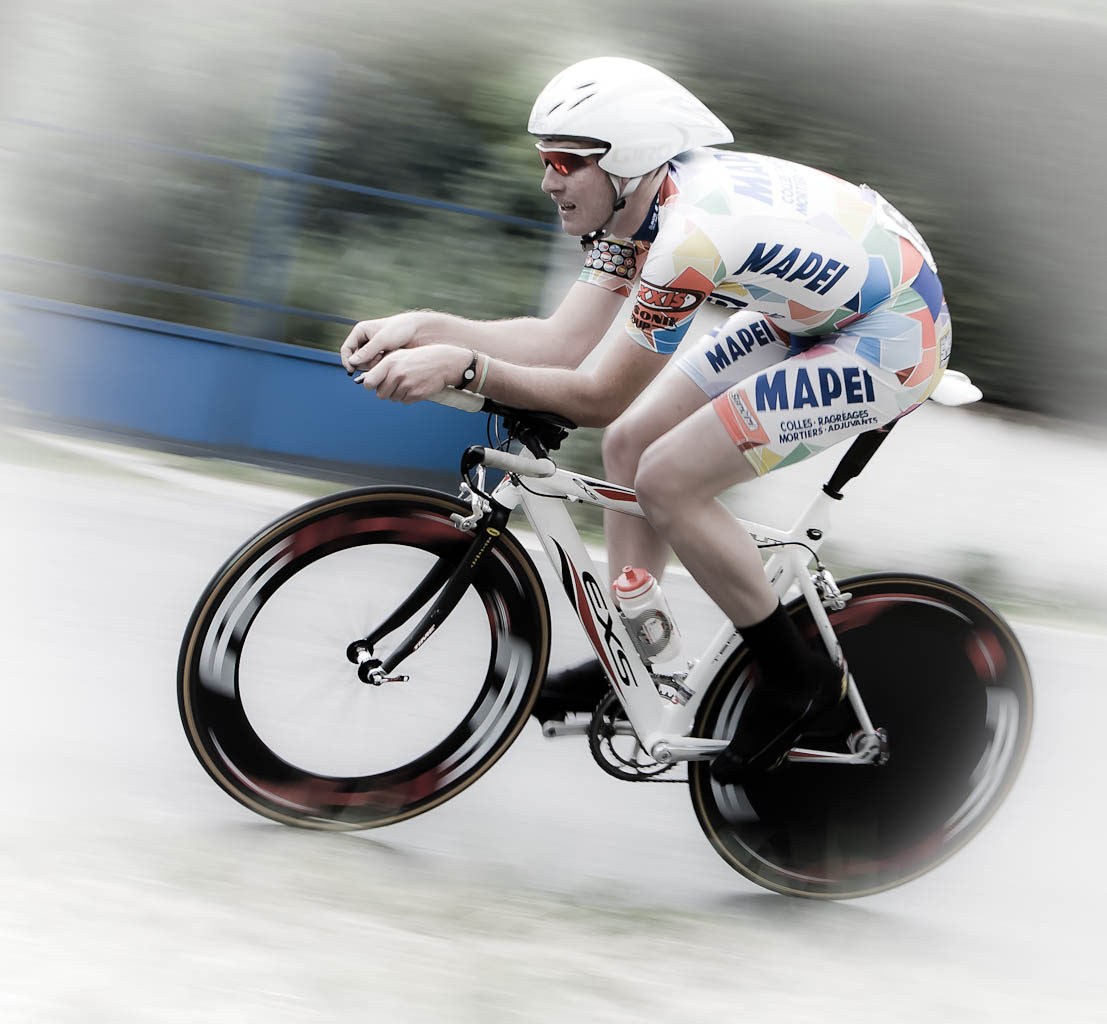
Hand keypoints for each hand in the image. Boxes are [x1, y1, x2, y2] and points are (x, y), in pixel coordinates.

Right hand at [340, 311, 429, 373]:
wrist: (418, 331)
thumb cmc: (401, 329)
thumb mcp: (383, 340)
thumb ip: (367, 352)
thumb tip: (352, 362)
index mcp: (360, 331)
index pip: (346, 349)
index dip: (347, 360)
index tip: (352, 370)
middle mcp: (364, 340)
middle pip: (355, 359)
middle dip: (365, 362)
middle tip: (378, 358)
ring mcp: (372, 349)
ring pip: (365, 364)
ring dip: (374, 364)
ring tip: (385, 356)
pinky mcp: (380, 355)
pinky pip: (375, 365)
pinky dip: (380, 365)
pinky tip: (389, 359)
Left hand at [357, 345, 471, 403]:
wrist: (443, 362)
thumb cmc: (419, 358)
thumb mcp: (399, 355)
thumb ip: (383, 366)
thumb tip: (368, 379)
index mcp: (389, 363)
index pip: (369, 382)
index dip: (370, 385)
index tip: (373, 384)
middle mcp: (397, 374)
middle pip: (380, 394)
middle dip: (384, 391)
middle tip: (392, 384)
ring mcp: (407, 385)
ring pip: (392, 398)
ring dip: (397, 393)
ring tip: (406, 382)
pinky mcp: (416, 394)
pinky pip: (404, 401)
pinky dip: (407, 396)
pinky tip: (414, 386)